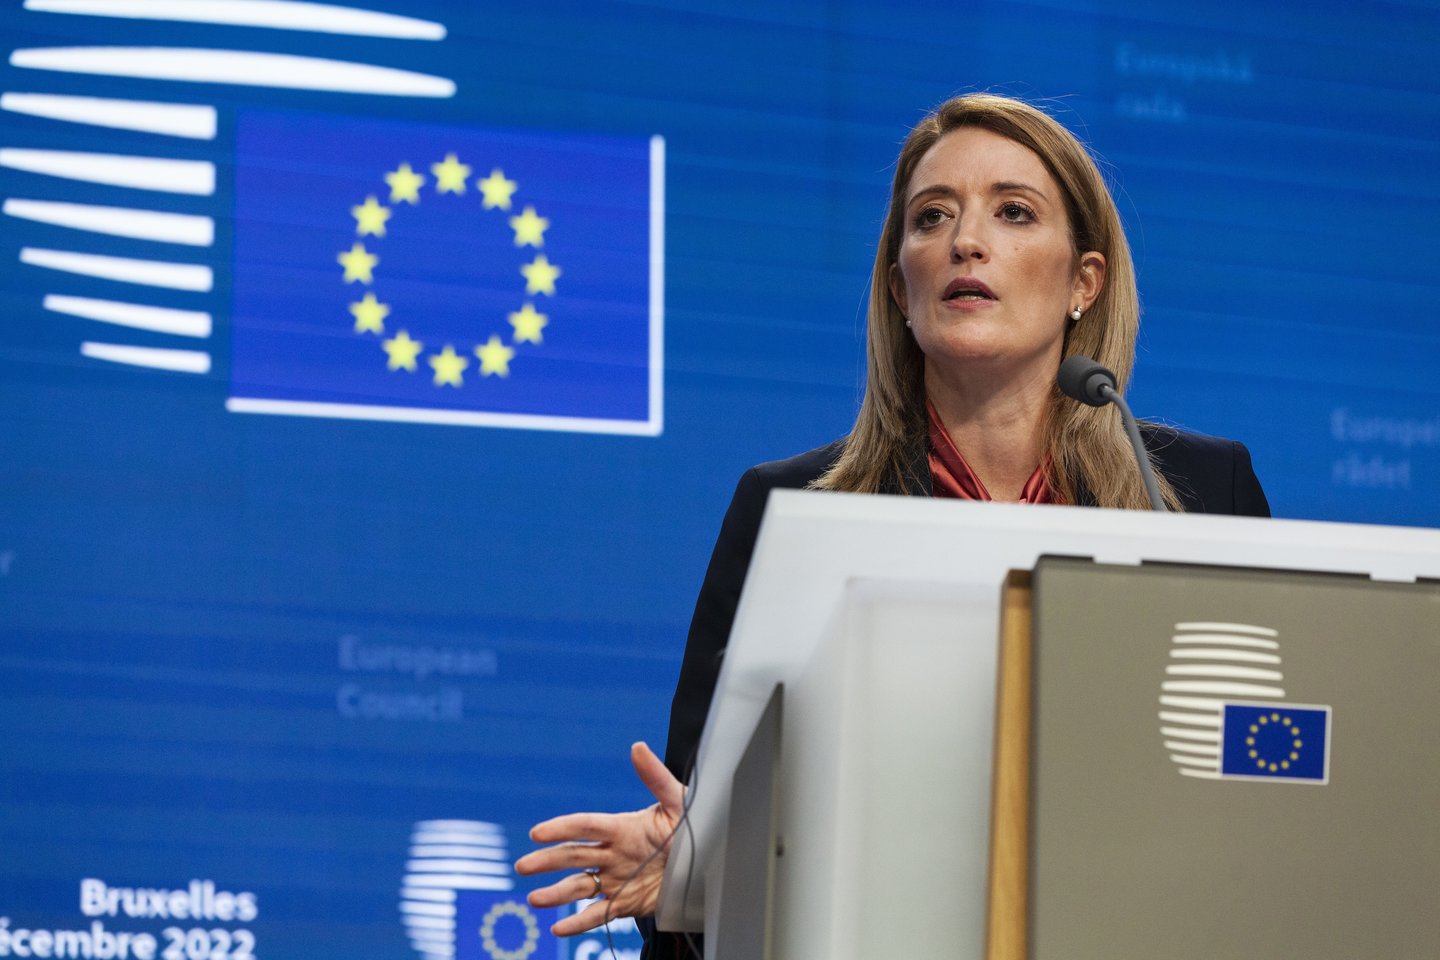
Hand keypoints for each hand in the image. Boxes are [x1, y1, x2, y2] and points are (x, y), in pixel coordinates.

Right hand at [514, 741, 684, 935]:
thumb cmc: (692, 829)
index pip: (586, 826)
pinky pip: (597, 915)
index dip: (562, 828)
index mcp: (622, 828)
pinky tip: (559, 927)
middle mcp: (612, 853)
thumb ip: (656, 778)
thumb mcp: (678, 803)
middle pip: (574, 856)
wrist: (706, 865)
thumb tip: (637, 747)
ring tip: (533, 900)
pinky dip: (578, 923)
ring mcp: (616, 879)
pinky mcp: (624, 904)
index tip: (538, 833)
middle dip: (547, 861)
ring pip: (579, 887)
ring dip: (556, 894)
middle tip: (523, 865)